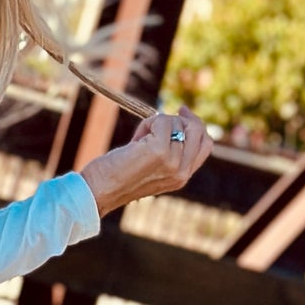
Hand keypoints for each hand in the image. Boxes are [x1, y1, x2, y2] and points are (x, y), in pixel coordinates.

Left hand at [79, 108, 212, 216]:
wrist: (99, 191)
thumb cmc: (117, 177)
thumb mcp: (150, 167)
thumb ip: (167, 151)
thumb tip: (174, 120)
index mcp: (182, 177)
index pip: (205, 145)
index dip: (197, 125)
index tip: (182, 113)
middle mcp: (182, 172)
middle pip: (197, 131)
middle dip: (180, 119)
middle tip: (159, 118)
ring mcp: (173, 162)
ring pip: (176, 123)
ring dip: (156, 123)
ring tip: (138, 139)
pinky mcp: (159, 151)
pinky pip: (162, 121)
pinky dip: (148, 123)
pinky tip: (135, 139)